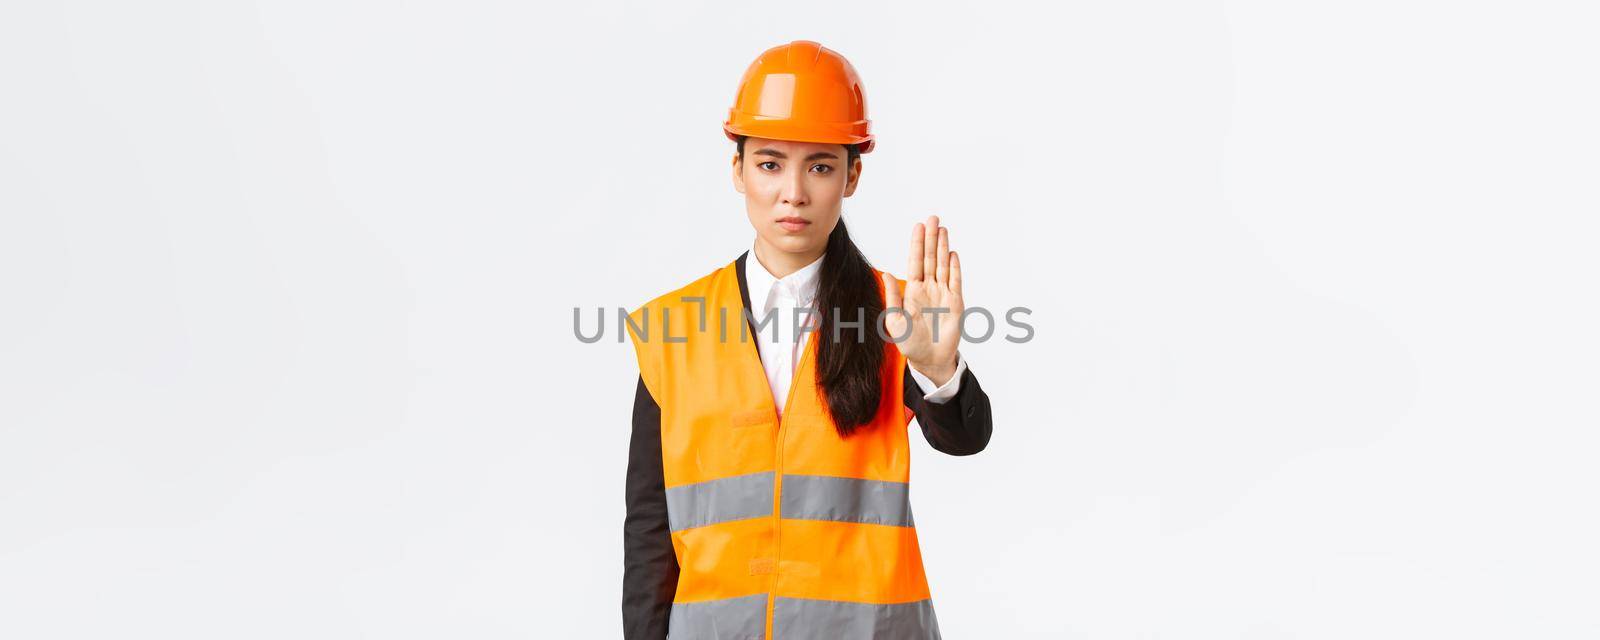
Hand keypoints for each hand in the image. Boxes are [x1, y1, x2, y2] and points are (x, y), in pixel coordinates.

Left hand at [882, 215, 963, 385]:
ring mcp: (943, 294)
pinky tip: (952, 253)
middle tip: (933, 218)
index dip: (917, 243)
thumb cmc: (910, 343)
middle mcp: (928, 288)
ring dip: (943, 247)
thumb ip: (893, 296)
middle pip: (930, 258)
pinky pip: (955, 281)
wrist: (930, 359)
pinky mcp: (955, 302)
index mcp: (912, 290)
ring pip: (943, 265)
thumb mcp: (895, 321)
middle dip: (931, 238)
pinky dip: (954, 267)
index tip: (918, 226)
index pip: (915, 261)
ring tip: (943, 229)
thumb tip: (887, 273)